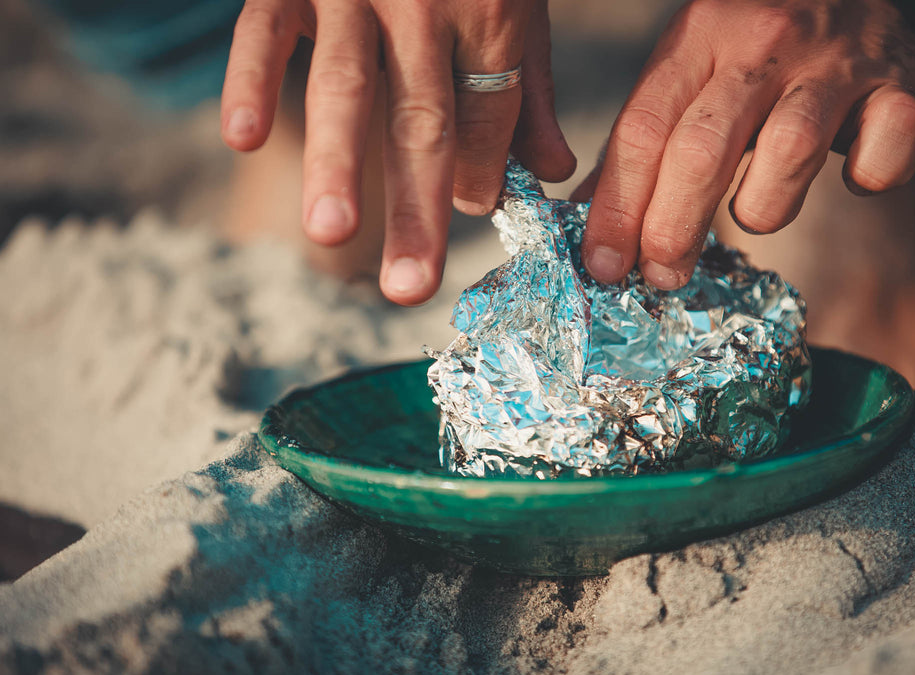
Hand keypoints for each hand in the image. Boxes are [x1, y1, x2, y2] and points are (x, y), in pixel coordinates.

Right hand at [220, 0, 575, 304]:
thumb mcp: (517, 0)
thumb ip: (529, 86)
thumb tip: (554, 171)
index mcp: (494, 8)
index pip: (489, 115)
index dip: (486, 171)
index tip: (471, 210)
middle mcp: (428, 3)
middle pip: (425, 121)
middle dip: (421, 208)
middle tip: (412, 289)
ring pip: (349, 88)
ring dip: (339, 164)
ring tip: (331, 235)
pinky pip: (265, 30)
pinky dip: (251, 80)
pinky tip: (244, 138)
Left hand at [579, 0, 914, 289]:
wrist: (867, 1)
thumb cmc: (761, 56)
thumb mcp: (692, 75)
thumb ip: (644, 144)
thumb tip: (590, 223)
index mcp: (699, 36)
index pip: (643, 129)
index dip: (618, 207)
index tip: (604, 265)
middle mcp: (765, 41)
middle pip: (703, 149)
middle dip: (673, 228)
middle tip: (662, 276)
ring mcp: (838, 61)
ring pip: (788, 153)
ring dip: (762, 207)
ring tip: (754, 213)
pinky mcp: (906, 88)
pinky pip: (882, 157)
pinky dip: (866, 180)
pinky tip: (852, 178)